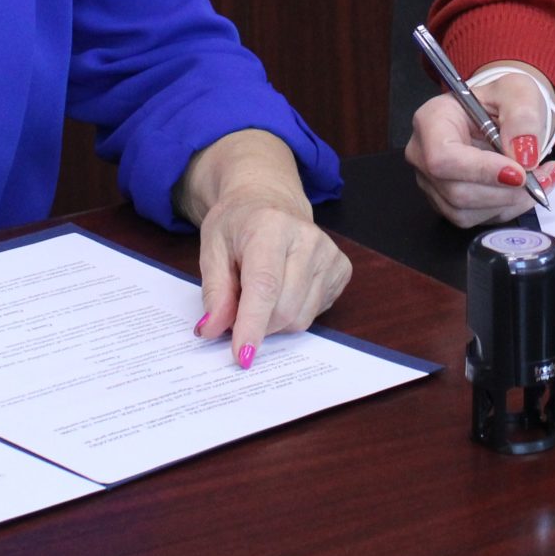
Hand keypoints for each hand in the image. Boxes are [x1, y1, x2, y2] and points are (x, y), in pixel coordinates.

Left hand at [178, 130, 353, 367]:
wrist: (269, 199)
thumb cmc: (238, 224)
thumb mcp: (212, 248)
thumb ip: (214, 291)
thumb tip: (212, 329)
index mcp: (270, 226)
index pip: (264, 285)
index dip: (252, 325)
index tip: (242, 356)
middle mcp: (307, 238)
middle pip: (284, 310)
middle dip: (257, 323)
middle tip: (238, 308)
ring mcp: (330, 253)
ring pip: (301, 318)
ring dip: (274, 320)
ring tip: (261, 292)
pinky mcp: (342, 268)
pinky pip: (315, 314)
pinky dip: (294, 312)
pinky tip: (285, 287)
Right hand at [405, 73, 554, 227]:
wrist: (504, 114)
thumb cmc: (504, 99)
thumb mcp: (519, 92)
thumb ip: (523, 118)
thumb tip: (523, 156)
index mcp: (432, 119)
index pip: (443, 157)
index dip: (481, 170)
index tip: (520, 172)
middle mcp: (423, 154)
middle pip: (456, 191)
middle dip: (504, 191)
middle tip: (542, 175)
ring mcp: (432, 182)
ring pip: (466, 211)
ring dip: (510, 202)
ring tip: (540, 178)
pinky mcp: (447, 202)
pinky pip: (476, 218)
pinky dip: (508, 208)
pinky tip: (525, 189)